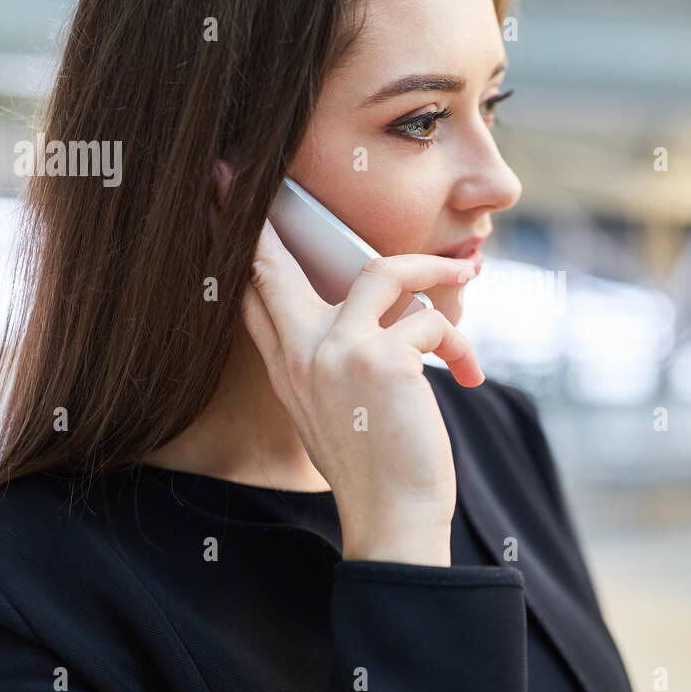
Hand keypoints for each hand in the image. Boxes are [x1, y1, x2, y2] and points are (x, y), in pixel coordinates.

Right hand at [242, 218, 482, 565]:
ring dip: (436, 270)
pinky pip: (433, 320)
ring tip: (469, 274)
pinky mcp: (382, 360)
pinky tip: (467, 375)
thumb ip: (334, 356)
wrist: (393, 521)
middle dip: (260, 213)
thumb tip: (384, 309)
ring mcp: (337, 353)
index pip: (251, 291)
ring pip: (385, 272)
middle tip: (236, 170)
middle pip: (272, 263)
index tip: (220, 192)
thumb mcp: (335, 409)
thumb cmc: (376, 468)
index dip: (238, 241)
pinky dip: (460, 345)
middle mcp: (300, 354)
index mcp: (286, 366)